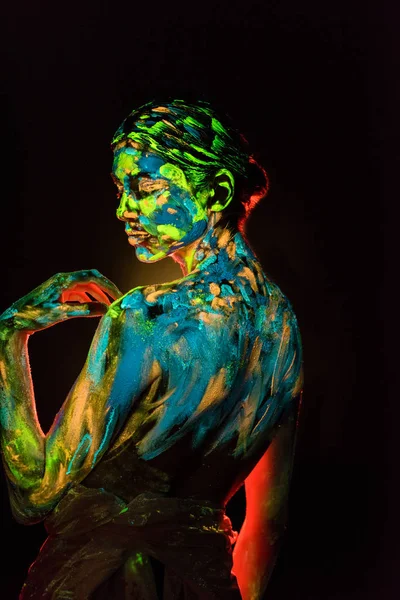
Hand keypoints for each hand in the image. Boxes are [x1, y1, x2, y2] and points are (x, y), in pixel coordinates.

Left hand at [0, 270, 121, 336]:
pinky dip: (88, 298)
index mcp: (64, 280)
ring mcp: (60, 286)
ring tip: (108, 306)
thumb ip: (83, 310)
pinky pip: (78, 292)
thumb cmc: (34, 316)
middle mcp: (63, 280)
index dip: (108, 286)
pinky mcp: (58, 293)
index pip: (92, 277)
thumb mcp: (60, 314)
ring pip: (85, 286)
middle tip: (117, 300)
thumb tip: (105, 309)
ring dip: (98, 294)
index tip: (118, 296)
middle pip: (91, 279)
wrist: (14, 321)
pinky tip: (93, 308)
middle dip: (105, 289)